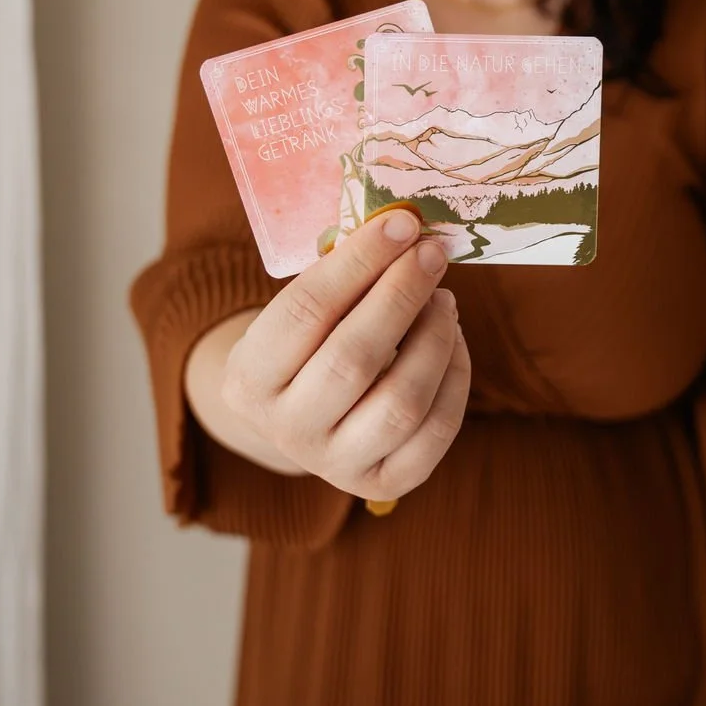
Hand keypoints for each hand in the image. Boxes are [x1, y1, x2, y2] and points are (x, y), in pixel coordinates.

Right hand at [220, 208, 469, 499]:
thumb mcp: (298, 311)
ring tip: (443, 298)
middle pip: (354, 358)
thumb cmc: (305, 344)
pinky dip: (455, 377)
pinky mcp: (385, 483)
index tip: (401, 223)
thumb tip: (404, 232)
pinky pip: (436, 432)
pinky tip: (451, 339)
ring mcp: (336, 465)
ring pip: (401, 401)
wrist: (299, 419)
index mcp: (249, 378)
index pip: (306, 310)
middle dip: (402, 295)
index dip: (359, 262)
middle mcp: (287, 430)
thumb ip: (341, 277)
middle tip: (431, 253)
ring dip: (433, 338)